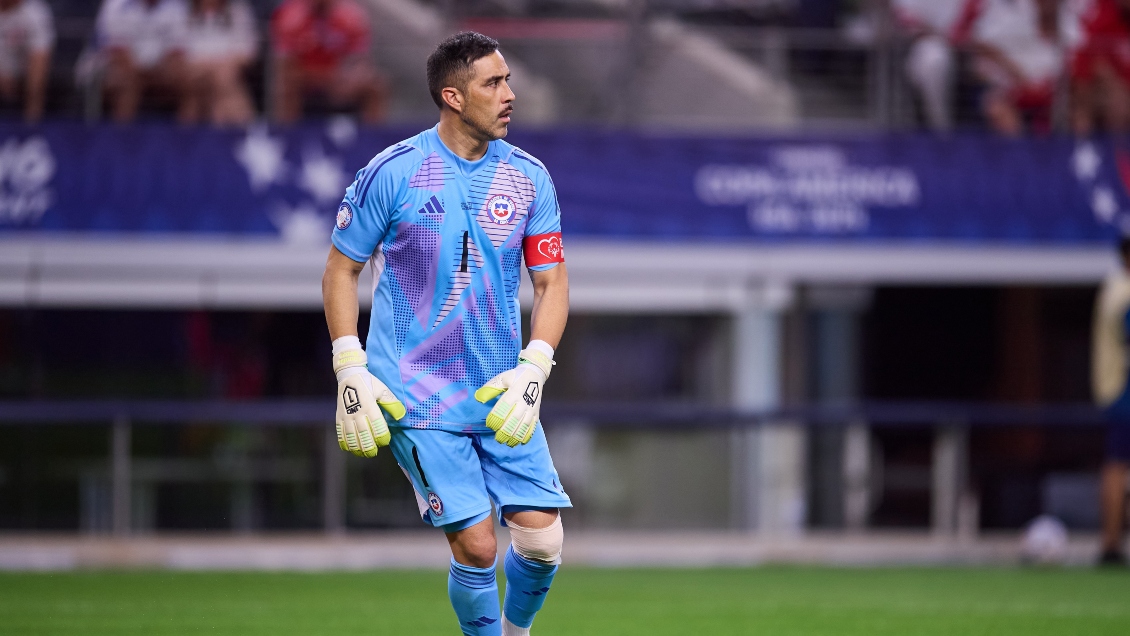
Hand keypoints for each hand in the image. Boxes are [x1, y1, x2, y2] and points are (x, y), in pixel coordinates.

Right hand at [333, 343, 404, 457]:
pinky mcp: (339, 416)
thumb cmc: (369, 383)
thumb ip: (392, 403)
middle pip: (363, 435)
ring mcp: (346, 416)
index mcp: (370, 406)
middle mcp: (357, 413)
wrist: (349, 375)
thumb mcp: (382, 390)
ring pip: (351, 436)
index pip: (377, 426)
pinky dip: (344, 442)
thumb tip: (401, 416)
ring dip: (356, 447)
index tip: (385, 441)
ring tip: (363, 454)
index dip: (382, 437)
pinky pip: (340, 432)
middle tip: (373, 453)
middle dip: (369, 446)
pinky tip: (349, 448)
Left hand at [474, 347, 552, 446]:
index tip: (490, 425)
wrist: (535, 374)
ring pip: (524, 425)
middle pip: (514, 420)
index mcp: (514, 393)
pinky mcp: (536, 413)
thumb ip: (490, 388)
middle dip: (505, 431)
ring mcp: (531, 408)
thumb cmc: (515, 377)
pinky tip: (521, 442)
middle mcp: (523, 402)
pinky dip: (527, 435)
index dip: (496, 418)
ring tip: (508, 443)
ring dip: (516, 436)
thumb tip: (478, 398)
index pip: (504, 408)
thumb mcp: (502, 378)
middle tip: (498, 439)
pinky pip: (533, 426)